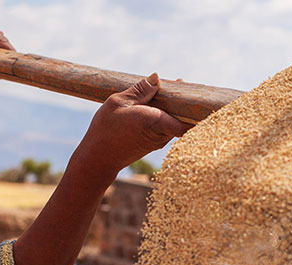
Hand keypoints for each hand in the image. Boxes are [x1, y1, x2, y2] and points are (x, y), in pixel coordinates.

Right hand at [69, 73, 191, 181]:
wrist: (98, 158)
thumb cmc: (106, 129)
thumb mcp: (119, 101)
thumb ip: (140, 90)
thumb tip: (157, 78)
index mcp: (156, 121)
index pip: (188, 118)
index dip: (193, 105)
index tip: (190, 90)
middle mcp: (162, 134)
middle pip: (183, 116)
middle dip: (182, 101)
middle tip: (176, 84)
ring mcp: (159, 141)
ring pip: (175, 121)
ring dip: (173, 108)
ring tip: (164, 91)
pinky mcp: (154, 144)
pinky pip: (166, 126)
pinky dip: (165, 115)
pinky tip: (154, 104)